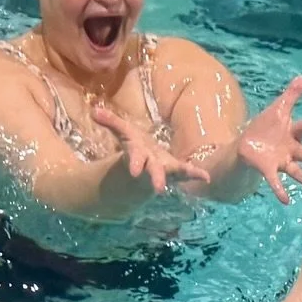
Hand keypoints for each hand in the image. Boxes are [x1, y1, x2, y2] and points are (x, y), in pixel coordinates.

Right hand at [93, 106, 210, 193]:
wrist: (145, 165)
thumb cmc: (136, 146)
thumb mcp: (124, 132)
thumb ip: (111, 122)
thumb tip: (93, 111)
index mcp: (139, 154)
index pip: (136, 159)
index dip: (136, 164)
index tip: (135, 172)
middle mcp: (152, 164)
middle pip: (154, 171)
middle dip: (156, 178)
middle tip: (159, 190)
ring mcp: (166, 168)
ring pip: (174, 173)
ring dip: (185, 174)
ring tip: (201, 176)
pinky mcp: (177, 169)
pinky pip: (187, 172)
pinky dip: (196, 174)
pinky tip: (207, 177)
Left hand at [237, 76, 301, 203]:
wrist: (247, 143)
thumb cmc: (266, 126)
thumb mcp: (277, 110)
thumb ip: (290, 96)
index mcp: (293, 134)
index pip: (300, 129)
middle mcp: (291, 150)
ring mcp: (281, 162)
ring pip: (297, 173)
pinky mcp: (269, 170)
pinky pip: (276, 182)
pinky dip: (280, 191)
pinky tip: (286, 200)